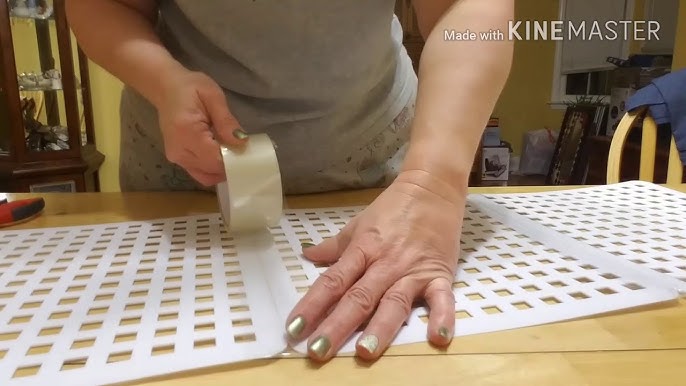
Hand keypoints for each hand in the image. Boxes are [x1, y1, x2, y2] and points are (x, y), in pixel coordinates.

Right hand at [156, 69, 246, 185]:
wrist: (166, 88)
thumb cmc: (190, 88)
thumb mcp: (213, 96)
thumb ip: (226, 120)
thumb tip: (242, 142)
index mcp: (186, 132)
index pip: (215, 159)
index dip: (234, 160)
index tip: (248, 153)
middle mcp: (178, 150)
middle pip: (211, 170)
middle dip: (230, 165)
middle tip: (243, 152)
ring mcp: (176, 158)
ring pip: (206, 176)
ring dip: (222, 170)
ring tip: (231, 153)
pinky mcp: (178, 160)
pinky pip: (200, 173)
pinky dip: (213, 170)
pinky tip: (221, 156)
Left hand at [285, 170, 464, 360]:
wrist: (432, 187)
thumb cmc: (393, 207)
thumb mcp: (359, 224)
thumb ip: (335, 246)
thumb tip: (307, 256)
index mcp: (363, 249)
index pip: (332, 281)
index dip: (312, 306)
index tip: (294, 329)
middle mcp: (385, 263)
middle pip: (358, 297)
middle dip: (337, 325)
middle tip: (318, 352)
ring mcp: (413, 270)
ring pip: (394, 302)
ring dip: (380, 327)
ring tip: (365, 352)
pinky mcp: (440, 274)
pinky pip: (442, 298)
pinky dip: (442, 316)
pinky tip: (438, 337)